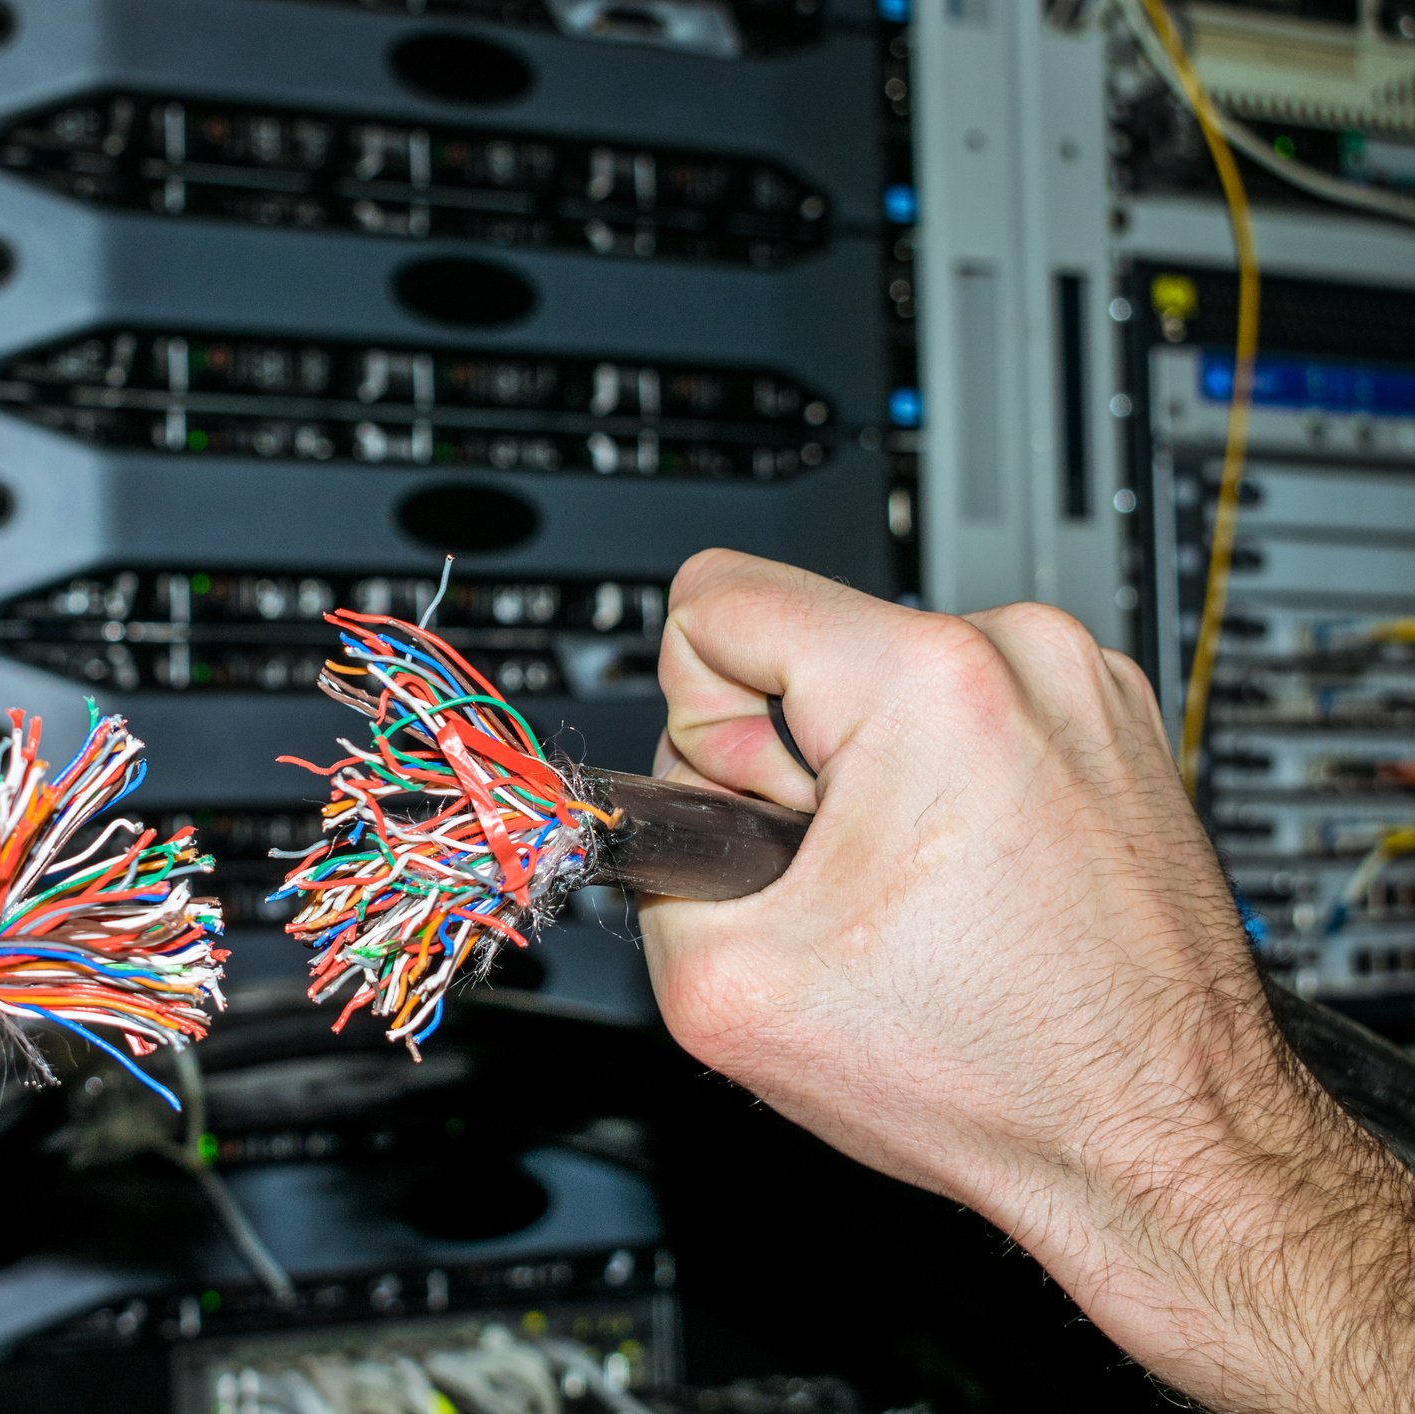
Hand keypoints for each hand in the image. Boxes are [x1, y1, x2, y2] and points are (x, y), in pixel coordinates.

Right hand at [643, 550, 1414, 1412]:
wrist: (1160, 1137)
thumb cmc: (999, 1076)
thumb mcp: (720, 990)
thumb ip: (648, 860)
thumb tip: (642, 810)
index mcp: (929, 685)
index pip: (716, 597)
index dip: (702, 725)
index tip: (761, 818)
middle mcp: (1022, 655)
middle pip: (803, 640)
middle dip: (791, 764)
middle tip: (848, 881)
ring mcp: (1085, 684)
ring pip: (884, 677)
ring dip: (870, 776)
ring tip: (920, 893)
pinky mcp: (1115, 722)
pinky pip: (964, 706)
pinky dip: (945, 785)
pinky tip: (973, 884)